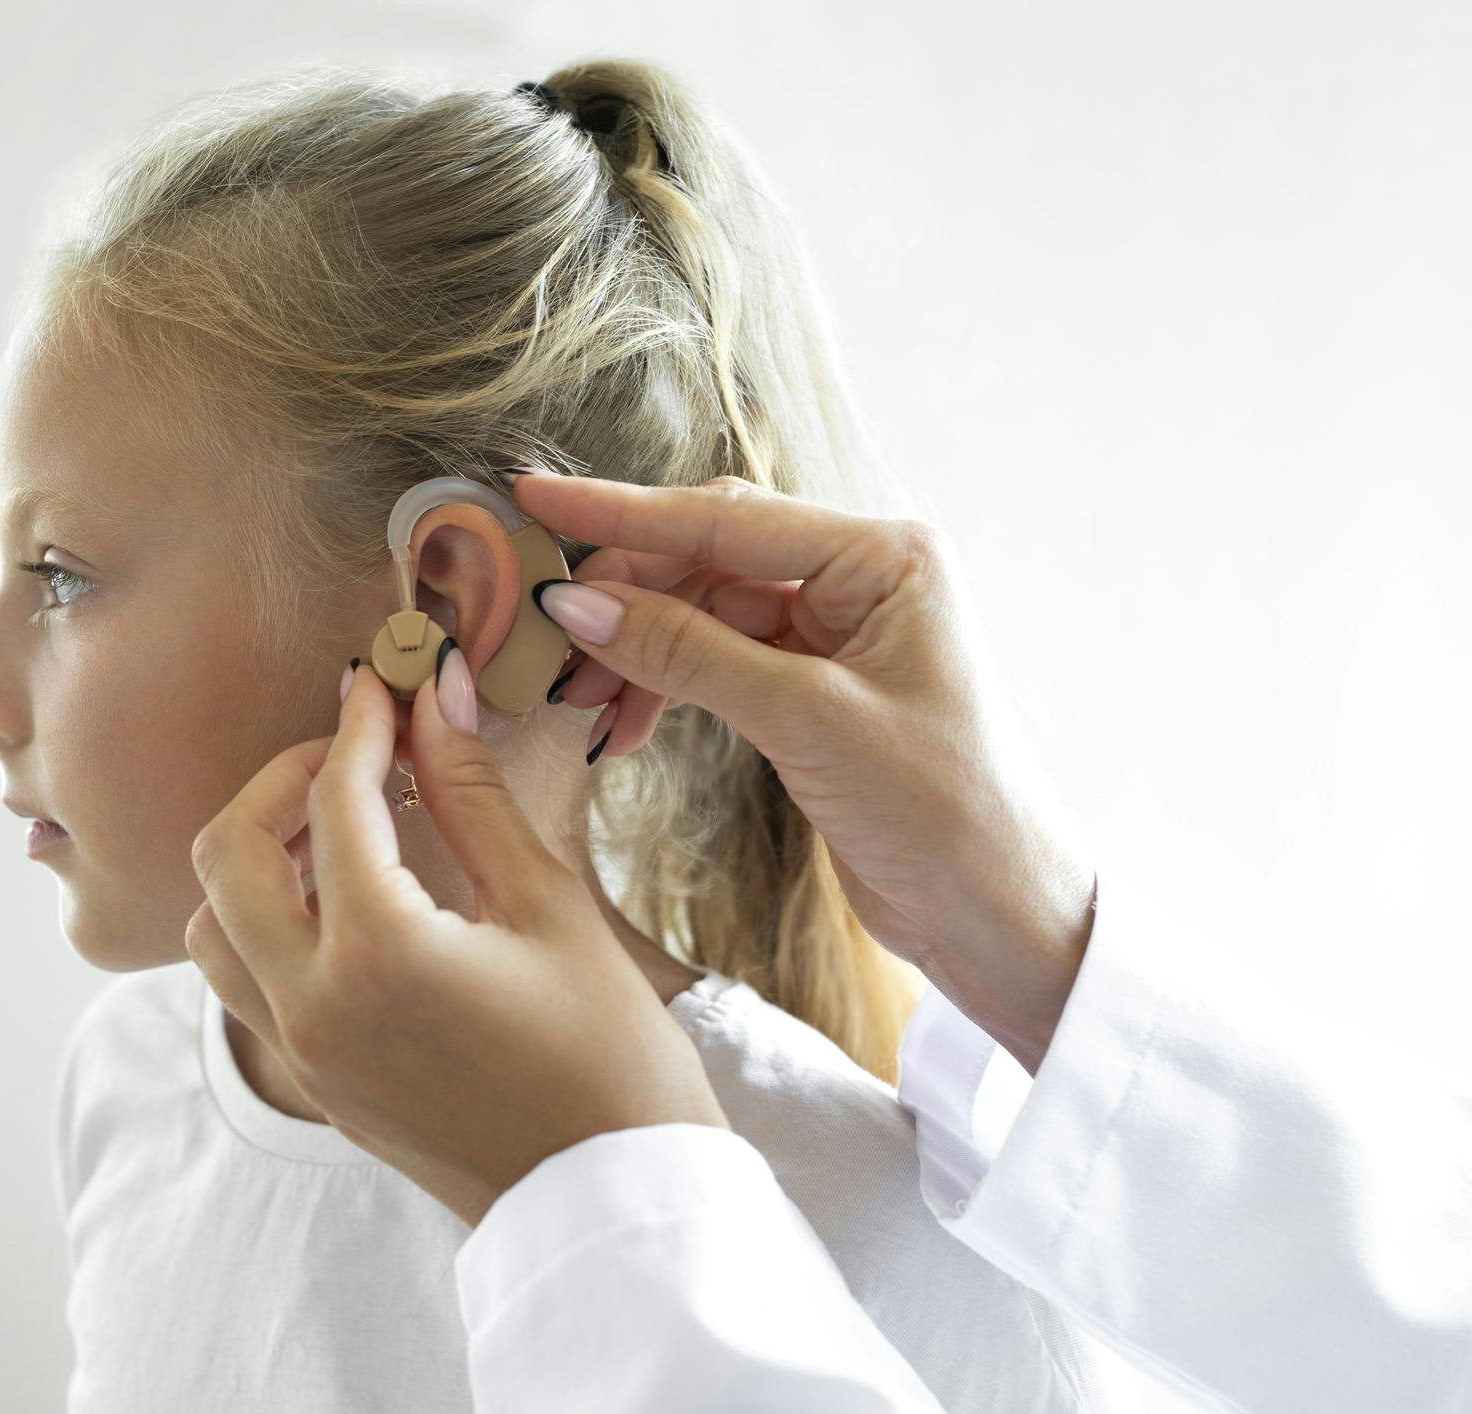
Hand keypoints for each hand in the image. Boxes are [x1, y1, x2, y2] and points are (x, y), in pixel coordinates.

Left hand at [185, 662, 729, 1226]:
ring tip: (341, 826)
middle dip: (282, 780)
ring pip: (212, 925)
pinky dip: (263, 922)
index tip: (388, 681)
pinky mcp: (316, 1086)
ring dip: (256, 857)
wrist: (614, 1203)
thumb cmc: (611, 1058)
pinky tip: (341, 898)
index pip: (335, 800)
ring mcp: (303, 1055)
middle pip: (227, 854)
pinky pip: (242, 983)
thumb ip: (473, 795)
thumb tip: (434, 697)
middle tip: (353, 751)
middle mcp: (313, 1007)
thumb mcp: (551, 908)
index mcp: (379, 955)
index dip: (360, 723)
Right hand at [517, 471, 1095, 1070]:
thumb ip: (688, 655)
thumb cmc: (941, 810)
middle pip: (707, 558)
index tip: (535, 501)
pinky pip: (715, 662)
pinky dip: (664, 686)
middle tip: (543, 632)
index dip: (621, 512)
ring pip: (703, 613)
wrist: (999, 914)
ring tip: (576, 697)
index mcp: (884, 558)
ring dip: (635, 649)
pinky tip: (622, 725)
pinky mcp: (814, 689)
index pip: (726, 517)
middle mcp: (862, 580)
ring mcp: (836, 634)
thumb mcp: (807, 721)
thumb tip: (578, 605)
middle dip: (623, 595)